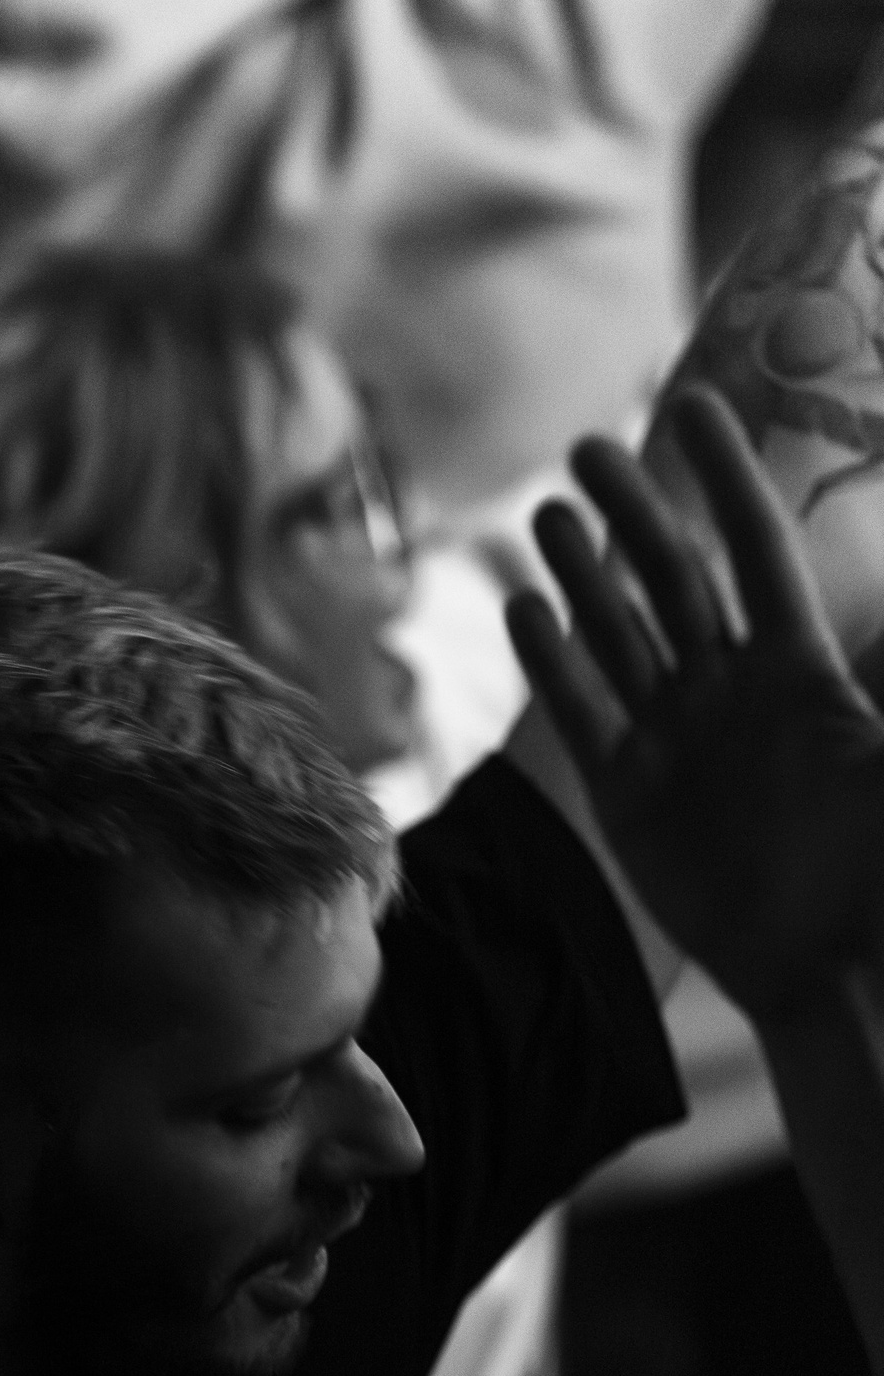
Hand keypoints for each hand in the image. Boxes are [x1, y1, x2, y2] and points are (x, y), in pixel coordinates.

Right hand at [505, 387, 883, 1024]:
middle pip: (674, 578)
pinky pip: (581, 712)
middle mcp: (732, 692)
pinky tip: (526, 610)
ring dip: (586, 572)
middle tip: (587, 448)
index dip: (726, 476)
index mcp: (802, 672)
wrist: (826, 972)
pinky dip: (552, 662)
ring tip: (549, 516)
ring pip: (620, 633)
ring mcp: (675, 739)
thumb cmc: (879, 871)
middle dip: (635, 510)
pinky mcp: (627, 795)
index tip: (696, 404)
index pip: (757, 547)